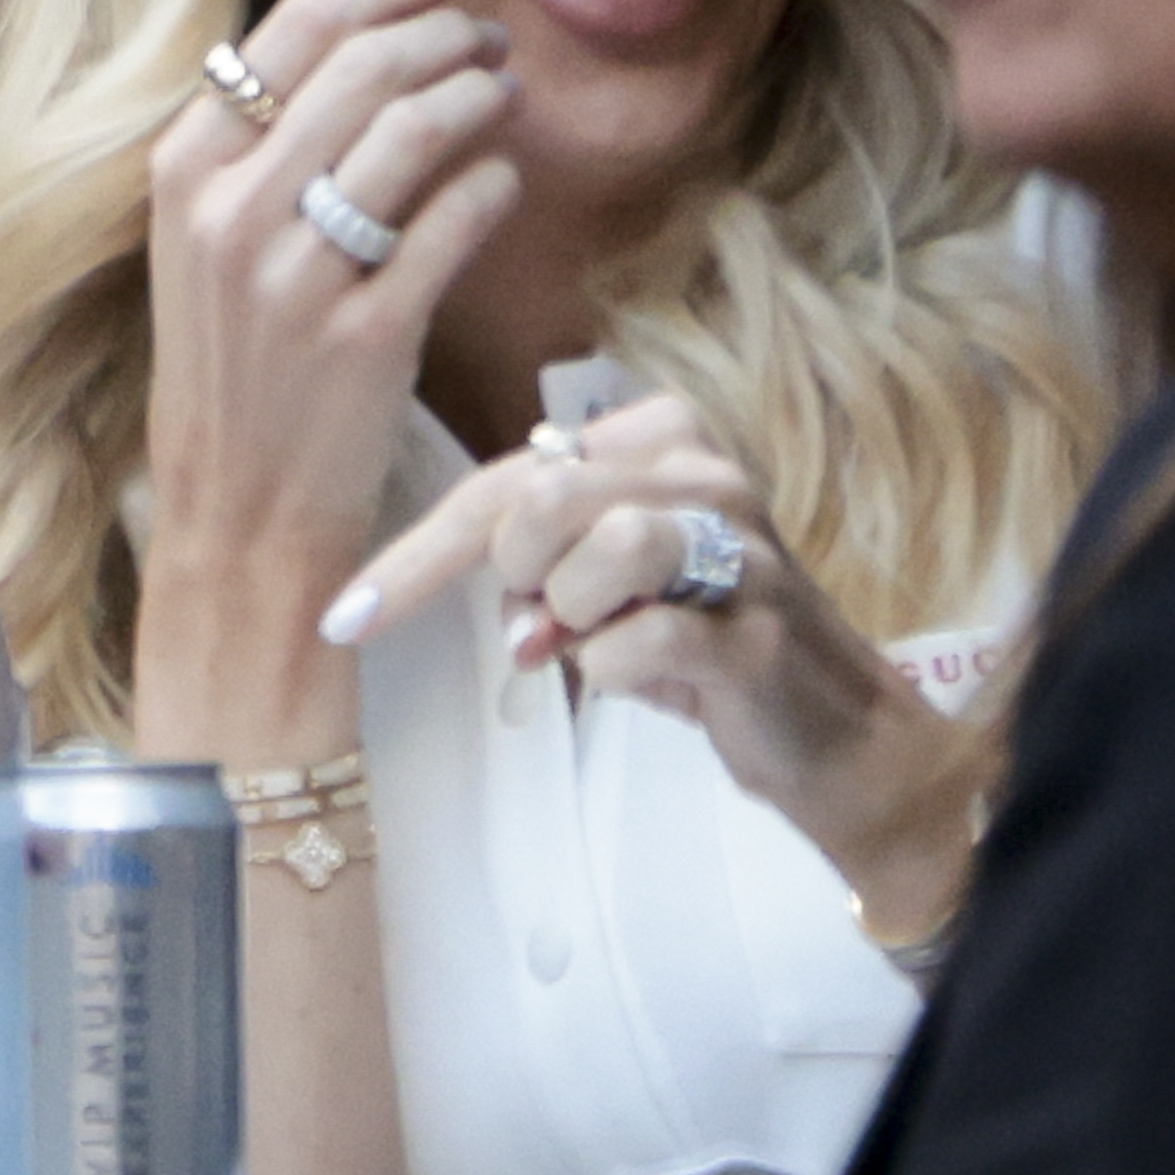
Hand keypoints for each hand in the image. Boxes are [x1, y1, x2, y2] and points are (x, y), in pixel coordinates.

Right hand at [131, 0, 522, 752]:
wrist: (237, 514)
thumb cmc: (234, 362)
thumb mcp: (204, 237)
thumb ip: (259, 140)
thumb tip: (363, 33)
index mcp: (183, 168)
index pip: (295, 26)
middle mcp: (230, 210)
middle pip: (363, 65)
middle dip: (445, 30)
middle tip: (489, 34)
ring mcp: (295, 275)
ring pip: (414, 131)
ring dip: (478, 92)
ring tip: (506, 89)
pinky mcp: (365, 337)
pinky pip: (453, 222)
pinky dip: (491, 182)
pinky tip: (504, 173)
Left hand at [322, 392, 987, 929]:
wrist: (831, 737)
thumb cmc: (702, 647)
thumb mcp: (608, 587)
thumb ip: (536, 560)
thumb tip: (494, 592)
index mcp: (658, 437)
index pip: (508, 478)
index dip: (418, 553)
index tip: (342, 617)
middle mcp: (704, 469)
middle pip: (542, 497)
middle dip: (519, 576)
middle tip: (548, 624)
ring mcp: (743, 546)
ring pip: (598, 548)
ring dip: (574, 618)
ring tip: (598, 643)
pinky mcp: (761, 631)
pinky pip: (641, 641)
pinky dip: (615, 671)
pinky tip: (638, 679)